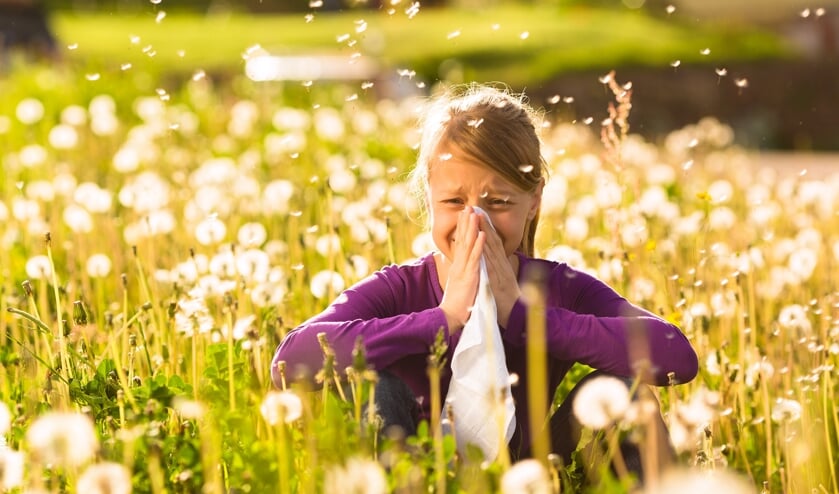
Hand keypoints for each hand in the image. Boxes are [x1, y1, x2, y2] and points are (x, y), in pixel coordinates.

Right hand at [439, 207, 484, 330]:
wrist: (450, 317)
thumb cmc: (457, 304)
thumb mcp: (459, 284)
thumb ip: (461, 273)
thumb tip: (461, 267)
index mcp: (458, 266)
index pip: (460, 243)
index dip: (462, 228)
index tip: (465, 215)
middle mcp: (459, 265)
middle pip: (462, 240)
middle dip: (465, 223)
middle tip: (468, 207)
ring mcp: (464, 269)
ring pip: (468, 245)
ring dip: (472, 228)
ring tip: (474, 214)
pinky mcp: (469, 276)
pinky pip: (475, 258)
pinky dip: (479, 245)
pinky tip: (482, 234)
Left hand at [476, 213, 521, 328]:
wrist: (516, 315)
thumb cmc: (507, 300)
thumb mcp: (501, 280)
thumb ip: (497, 269)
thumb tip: (492, 260)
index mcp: (501, 264)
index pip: (492, 242)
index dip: (485, 228)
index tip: (478, 214)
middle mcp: (501, 264)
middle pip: (492, 240)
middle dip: (484, 224)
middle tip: (476, 208)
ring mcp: (500, 271)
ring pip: (492, 248)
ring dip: (485, 232)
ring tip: (477, 217)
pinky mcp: (498, 280)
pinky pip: (491, 264)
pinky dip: (487, 252)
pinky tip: (482, 242)